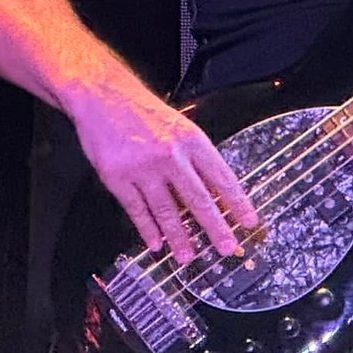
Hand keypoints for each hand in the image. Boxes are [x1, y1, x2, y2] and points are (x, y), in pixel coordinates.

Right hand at [72, 93, 259, 265]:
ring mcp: (144, 168)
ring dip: (179, 237)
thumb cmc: (143, 112)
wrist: (104, 97)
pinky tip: (155, 243)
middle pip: (198, 198)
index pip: (222, 177)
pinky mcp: (118, 178)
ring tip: (188, 256)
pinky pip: (137, 209)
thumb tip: (217, 189)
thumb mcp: (180, 127)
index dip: (238, 202)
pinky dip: (147, 228)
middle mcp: (171, 155)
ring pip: (167, 210)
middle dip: (215, 227)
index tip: (249, 221)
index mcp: (191, 141)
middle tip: (227, 248)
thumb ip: (196, 157)